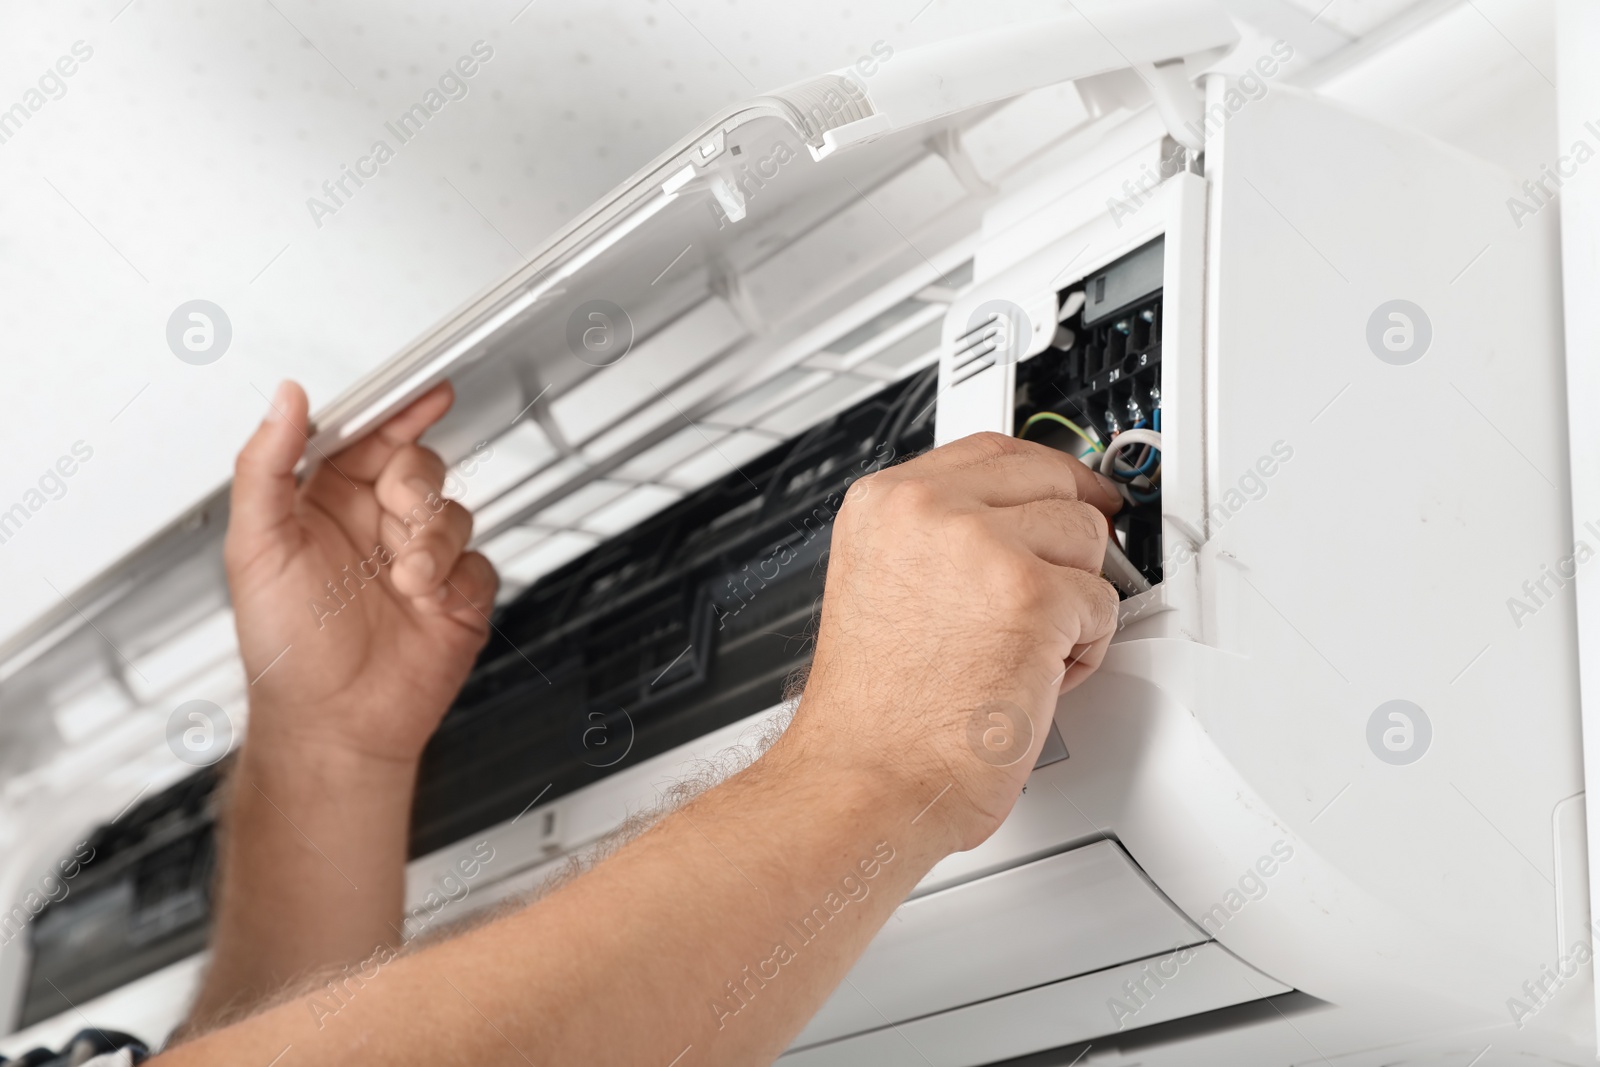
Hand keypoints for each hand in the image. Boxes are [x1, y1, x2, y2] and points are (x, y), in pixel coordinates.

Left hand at [223, 381, 497, 765]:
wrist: (335, 723)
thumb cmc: (286, 651)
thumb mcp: (255, 548)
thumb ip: (266, 465)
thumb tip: (285, 401)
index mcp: (324, 507)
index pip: (367, 439)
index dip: (397, 413)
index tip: (423, 393)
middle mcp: (373, 529)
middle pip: (419, 468)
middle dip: (415, 487)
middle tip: (400, 513)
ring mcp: (419, 563)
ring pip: (454, 512)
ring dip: (433, 543)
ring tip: (407, 581)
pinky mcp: (457, 597)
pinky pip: (480, 562)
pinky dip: (459, 579)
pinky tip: (430, 602)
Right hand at [784, 432, 1122, 852]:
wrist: (865, 781)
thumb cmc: (873, 715)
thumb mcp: (880, 584)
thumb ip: (938, 540)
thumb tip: (1012, 523)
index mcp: (885, 503)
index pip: (995, 451)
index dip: (1046, 476)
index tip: (1072, 492)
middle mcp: (929, 512)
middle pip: (1053, 483)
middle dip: (1068, 543)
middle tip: (1060, 590)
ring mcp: (983, 549)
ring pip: (1088, 540)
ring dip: (1075, 600)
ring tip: (1026, 651)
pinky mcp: (1034, 598)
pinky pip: (1104, 604)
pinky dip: (1086, 650)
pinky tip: (1036, 677)